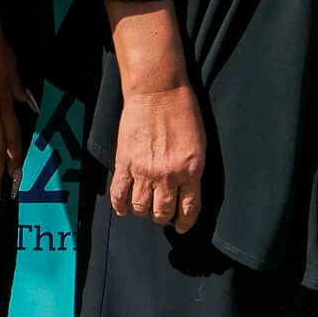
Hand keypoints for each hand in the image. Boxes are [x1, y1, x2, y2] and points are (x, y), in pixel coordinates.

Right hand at [105, 0, 204, 231]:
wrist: (158, 90)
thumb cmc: (183, 111)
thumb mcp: (199, 143)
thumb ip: (192, 170)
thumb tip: (186, 192)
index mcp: (191, 170)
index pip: (189, 209)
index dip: (185, 223)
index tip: (181, 226)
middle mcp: (168, 176)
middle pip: (162, 213)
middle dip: (163, 216)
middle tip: (162, 212)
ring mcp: (144, 171)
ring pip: (140, 208)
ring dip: (143, 211)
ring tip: (145, 205)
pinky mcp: (124, 164)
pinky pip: (119, 195)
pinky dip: (121, 206)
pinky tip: (124, 207)